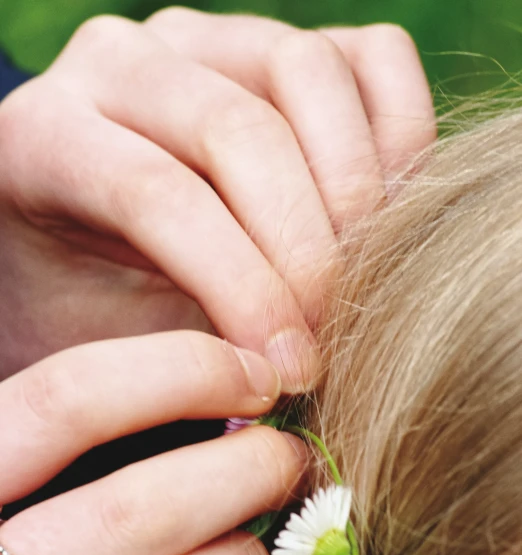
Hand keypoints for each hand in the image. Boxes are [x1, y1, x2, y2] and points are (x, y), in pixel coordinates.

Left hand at [0, 10, 434, 386]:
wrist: (107, 249)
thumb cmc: (104, 305)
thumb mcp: (117, 338)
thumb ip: (181, 350)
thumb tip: (290, 378)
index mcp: (47, 136)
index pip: (158, 194)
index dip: (242, 288)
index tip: (288, 370)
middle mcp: (122, 62)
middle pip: (238, 128)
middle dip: (306, 249)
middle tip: (334, 333)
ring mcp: (208, 40)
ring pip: (309, 72)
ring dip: (359, 192)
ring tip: (362, 281)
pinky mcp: (280, 46)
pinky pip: (368, 56)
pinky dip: (401, 136)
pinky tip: (386, 219)